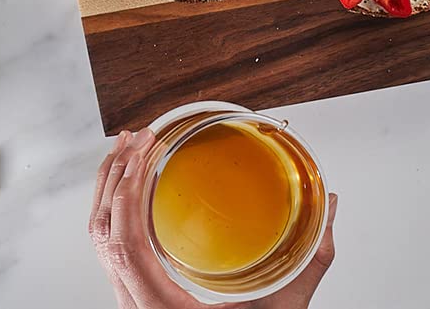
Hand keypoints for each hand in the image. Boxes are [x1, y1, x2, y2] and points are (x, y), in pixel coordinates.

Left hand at [88, 130, 337, 308]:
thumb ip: (309, 262)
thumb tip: (328, 209)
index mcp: (161, 308)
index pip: (125, 245)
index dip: (127, 194)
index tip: (143, 155)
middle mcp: (137, 304)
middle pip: (104, 232)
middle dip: (115, 177)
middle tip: (137, 138)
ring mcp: (132, 299)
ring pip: (101, 238)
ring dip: (110, 189)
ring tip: (126, 148)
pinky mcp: (137, 294)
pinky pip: (113, 247)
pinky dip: (116, 210)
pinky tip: (130, 186)